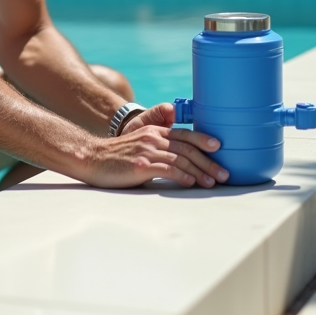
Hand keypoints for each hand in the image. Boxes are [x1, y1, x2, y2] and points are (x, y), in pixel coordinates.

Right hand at [84, 102, 229, 188]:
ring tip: (212, 182)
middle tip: (224, 174)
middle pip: (187, 149)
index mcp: (154, 131)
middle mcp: (153, 138)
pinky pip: (167, 169)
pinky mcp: (141, 165)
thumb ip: (158, 148)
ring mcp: (147, 151)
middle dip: (208, 162)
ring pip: (181, 160)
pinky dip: (182, 176)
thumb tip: (180, 163)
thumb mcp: (140, 145)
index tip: (219, 147)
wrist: (92, 158)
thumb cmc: (117, 157)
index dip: (203, 139)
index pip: (185, 135)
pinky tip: (191, 183)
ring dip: (199, 172)